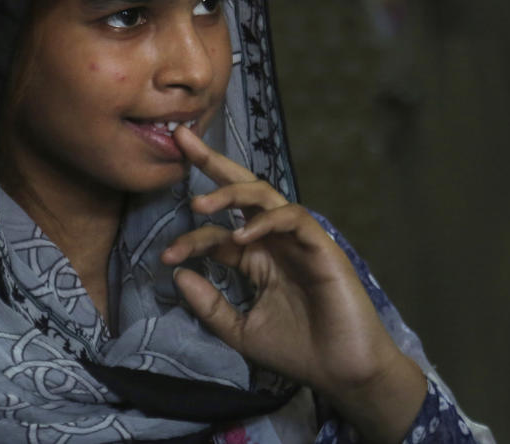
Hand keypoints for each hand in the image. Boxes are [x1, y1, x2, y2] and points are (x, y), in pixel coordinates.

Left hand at [161, 126, 425, 443]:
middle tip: (181, 138)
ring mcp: (297, 239)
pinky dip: (266, 222)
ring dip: (231, 193)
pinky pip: (292, 217)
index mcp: (256, 257)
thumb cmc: (298, 350)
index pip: (217, 232)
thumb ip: (210, 305)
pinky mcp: (321, 244)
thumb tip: (177, 275)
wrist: (343, 371)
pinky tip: (241, 238)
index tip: (166, 257)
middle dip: (211, 163)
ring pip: (264, 196)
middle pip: (241, 191)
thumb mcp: (241, 330)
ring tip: (200, 204)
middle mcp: (274, 240)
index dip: (190, 239)